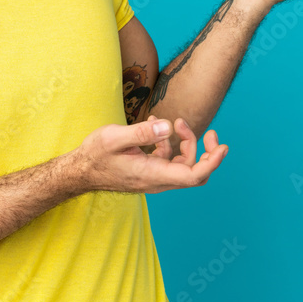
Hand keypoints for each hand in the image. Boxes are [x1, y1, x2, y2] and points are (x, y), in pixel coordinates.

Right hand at [73, 116, 227, 193]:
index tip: (223, 146)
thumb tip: (167, 127)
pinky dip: (168, 143)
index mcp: (154, 174)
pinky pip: (168, 160)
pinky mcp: (149, 171)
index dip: (212, 162)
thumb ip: (142, 133)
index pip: (194, 175)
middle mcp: (158, 180)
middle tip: (210, 132)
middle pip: (195, 171)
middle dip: (205, 151)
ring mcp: (154, 177)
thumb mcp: (114, 138)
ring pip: (183, 165)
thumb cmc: (95, 154)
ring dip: (186, 143)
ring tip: (175, 121)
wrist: (80, 171)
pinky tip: (154, 125)